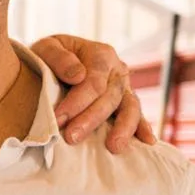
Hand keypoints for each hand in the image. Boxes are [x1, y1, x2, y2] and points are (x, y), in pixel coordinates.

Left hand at [29, 34, 158, 152]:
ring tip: (114, 147)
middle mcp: (118, 71)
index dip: (76, 102)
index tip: (57, 119)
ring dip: (123, 128)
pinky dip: (143, 128)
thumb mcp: (47, 48)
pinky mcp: (126, 104)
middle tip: (71, 138)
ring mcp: (125, 89)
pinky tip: (147, 142)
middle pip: (110, 98)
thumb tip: (78, 76)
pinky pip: (138, 116)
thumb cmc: (50, 57)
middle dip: (90, 119)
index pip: (94, 82)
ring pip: (130, 108)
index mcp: (102, 55)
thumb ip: (58, 58)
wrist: (55, 63)